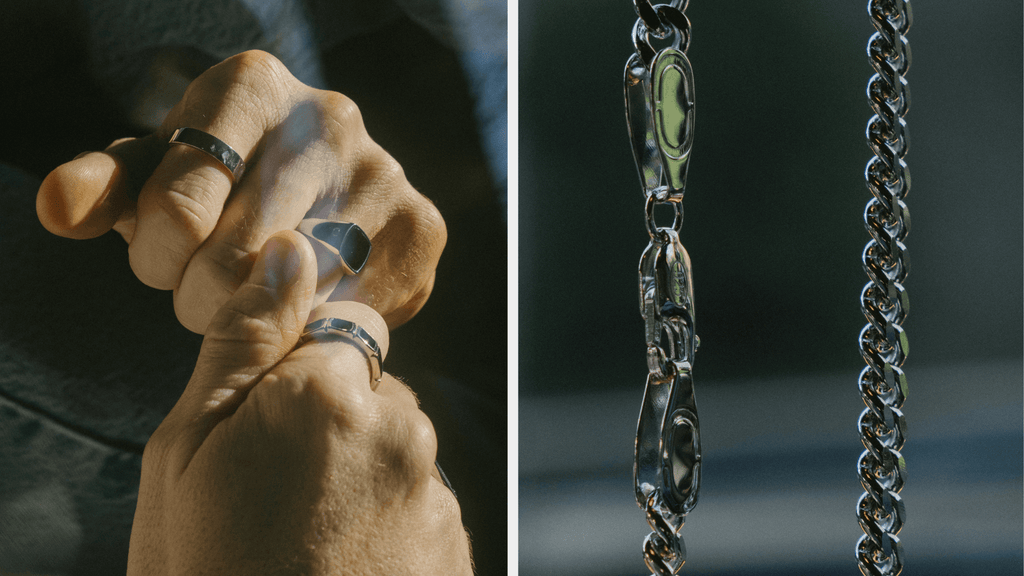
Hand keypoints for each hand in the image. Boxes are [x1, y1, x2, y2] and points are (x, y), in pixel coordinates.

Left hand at [36, 50, 444, 331]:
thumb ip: (103, 190)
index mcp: (250, 85)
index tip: (168, 261)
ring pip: (296, 295)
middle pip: (235, 260)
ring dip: (263, 318)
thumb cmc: (220, 183)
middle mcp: (330, 117)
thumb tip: (57, 206)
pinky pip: (349, 311)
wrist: (315, 188)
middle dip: (203, 296)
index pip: (177, 210)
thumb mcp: (154, 177)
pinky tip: (307, 300)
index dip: (156, 260)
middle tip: (211, 289)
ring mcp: (385, 172)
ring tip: (258, 297)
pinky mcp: (422, 228)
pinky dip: (319, 322)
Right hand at [127, 231, 470, 574]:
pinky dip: (386, 518)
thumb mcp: (185, 456)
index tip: (270, 413)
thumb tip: (289, 252)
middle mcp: (402, 431)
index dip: (304, 361)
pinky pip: (418, 500)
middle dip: (330, 417)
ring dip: (358, 473)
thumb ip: (245, 343)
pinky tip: (341, 561)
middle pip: (373, 387)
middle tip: (272, 490)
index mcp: (328, 395)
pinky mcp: (456, 541)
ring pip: (395, 447)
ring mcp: (436, 491)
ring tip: (304, 538)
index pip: (347, 321)